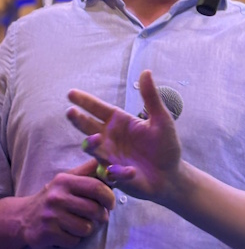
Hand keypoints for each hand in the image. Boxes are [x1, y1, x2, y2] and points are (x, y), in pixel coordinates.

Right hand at [21, 159, 114, 248]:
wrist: (24, 217)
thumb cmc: (54, 196)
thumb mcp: (68, 178)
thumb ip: (89, 170)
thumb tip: (111, 163)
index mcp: (65, 181)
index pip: (95, 187)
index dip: (109, 196)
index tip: (111, 203)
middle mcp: (57, 197)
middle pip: (94, 210)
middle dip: (102, 215)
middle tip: (101, 216)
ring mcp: (51, 216)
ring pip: (86, 228)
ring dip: (88, 229)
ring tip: (81, 224)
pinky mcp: (47, 234)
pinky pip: (74, 241)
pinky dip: (75, 239)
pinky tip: (68, 232)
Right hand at [66, 71, 181, 203]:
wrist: (170, 174)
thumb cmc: (165, 145)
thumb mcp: (161, 119)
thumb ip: (151, 97)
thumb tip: (146, 71)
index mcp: (120, 122)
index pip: (98, 109)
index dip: (85, 101)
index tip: (71, 93)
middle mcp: (110, 139)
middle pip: (88, 127)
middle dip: (78, 120)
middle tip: (70, 112)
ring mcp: (111, 157)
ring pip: (93, 150)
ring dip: (92, 145)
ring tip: (94, 138)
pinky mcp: (117, 177)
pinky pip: (113, 173)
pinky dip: (118, 172)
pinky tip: (130, 170)